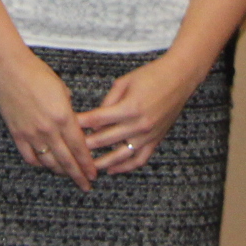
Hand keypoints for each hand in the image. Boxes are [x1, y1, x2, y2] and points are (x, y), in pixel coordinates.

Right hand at [0, 48, 97, 189]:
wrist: (10, 69)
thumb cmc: (38, 74)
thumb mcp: (62, 90)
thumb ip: (69, 111)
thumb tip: (74, 122)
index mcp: (63, 117)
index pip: (79, 148)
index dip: (87, 164)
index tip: (93, 174)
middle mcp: (48, 130)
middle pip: (66, 160)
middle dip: (78, 175)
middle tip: (85, 184)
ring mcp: (31, 134)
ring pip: (48, 162)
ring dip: (60, 171)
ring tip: (67, 174)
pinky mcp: (17, 134)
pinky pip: (30, 156)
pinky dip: (39, 163)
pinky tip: (45, 164)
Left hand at [79, 52, 202, 175]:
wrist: (179, 79)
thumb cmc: (151, 76)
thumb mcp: (124, 82)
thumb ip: (108, 102)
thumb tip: (94, 120)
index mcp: (129, 107)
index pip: (97, 120)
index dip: (80, 123)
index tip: (66, 126)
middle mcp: (139, 124)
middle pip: (104, 139)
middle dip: (85, 144)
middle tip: (70, 148)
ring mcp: (148, 135)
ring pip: (120, 156)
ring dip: (102, 162)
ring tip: (87, 166)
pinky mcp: (156, 140)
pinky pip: (139, 159)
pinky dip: (125, 167)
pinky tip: (112, 169)